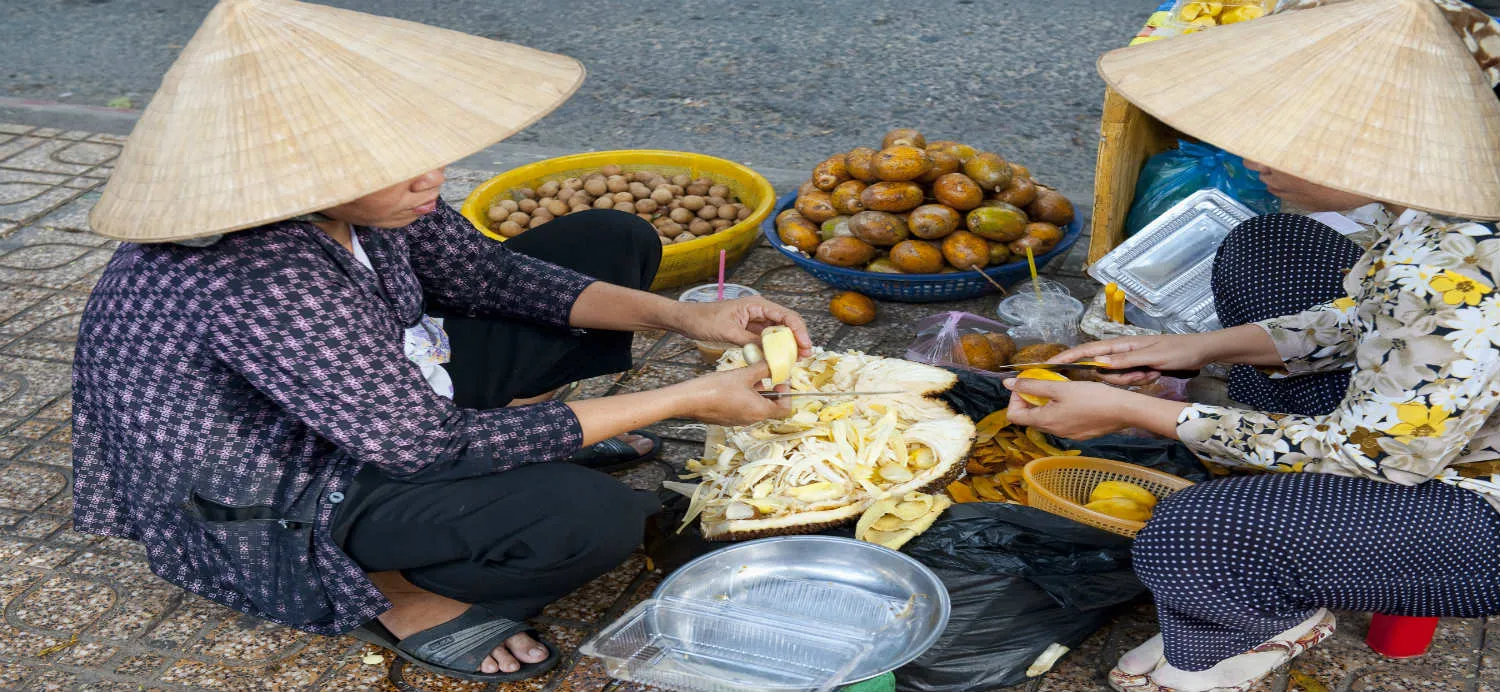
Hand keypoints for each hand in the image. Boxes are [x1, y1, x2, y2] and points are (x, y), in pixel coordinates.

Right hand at [675, 361, 792, 425]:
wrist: (690, 400)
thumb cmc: (716, 389)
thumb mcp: (744, 374)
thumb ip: (762, 369)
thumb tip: (774, 364)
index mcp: (760, 411)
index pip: (785, 409)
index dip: (786, 394)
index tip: (779, 380)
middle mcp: (751, 419)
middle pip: (770, 407)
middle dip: (769, 390)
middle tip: (762, 374)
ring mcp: (738, 421)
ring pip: (755, 406)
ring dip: (755, 392)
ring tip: (745, 377)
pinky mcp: (727, 419)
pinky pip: (742, 408)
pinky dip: (743, 397)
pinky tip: (732, 385)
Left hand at [677, 297, 813, 356]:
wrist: (688, 321)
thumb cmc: (704, 320)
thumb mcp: (729, 332)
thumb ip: (751, 341)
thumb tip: (771, 352)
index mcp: (757, 305)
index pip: (786, 315)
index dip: (799, 330)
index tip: (805, 345)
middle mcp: (760, 311)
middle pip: (786, 324)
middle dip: (797, 339)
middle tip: (804, 356)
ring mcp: (755, 321)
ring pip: (778, 333)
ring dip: (787, 346)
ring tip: (796, 360)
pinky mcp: (750, 331)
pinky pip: (767, 340)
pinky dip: (774, 349)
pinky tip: (779, 359)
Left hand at [1003, 378, 1145, 438]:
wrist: (1123, 411)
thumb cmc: (1093, 397)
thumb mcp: (1060, 388)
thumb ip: (1032, 386)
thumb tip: (1008, 383)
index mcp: (1045, 421)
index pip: (1013, 416)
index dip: (1015, 398)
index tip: (1027, 385)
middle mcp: (1054, 431)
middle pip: (1030, 417)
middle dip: (1031, 398)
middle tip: (1044, 383)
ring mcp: (1067, 434)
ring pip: (1046, 418)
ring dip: (1046, 403)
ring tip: (1061, 388)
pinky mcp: (1079, 433)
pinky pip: (1061, 421)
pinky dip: (1060, 409)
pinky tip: (1074, 398)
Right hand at [1048, 334, 1210, 386]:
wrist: (1201, 352)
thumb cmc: (1178, 350)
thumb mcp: (1152, 356)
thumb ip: (1124, 360)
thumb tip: (1097, 362)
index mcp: (1122, 344)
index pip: (1088, 350)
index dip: (1069, 356)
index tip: (1050, 364)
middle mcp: (1122, 352)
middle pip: (1104, 369)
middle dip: (1120, 377)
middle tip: (1143, 373)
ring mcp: (1130, 361)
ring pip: (1118, 377)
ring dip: (1134, 379)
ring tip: (1153, 372)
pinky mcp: (1138, 369)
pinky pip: (1130, 380)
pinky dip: (1141, 381)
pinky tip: (1155, 374)